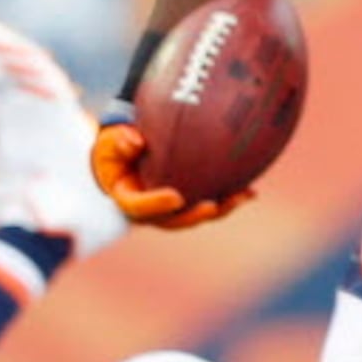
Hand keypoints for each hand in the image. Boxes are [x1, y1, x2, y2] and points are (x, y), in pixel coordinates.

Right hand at [89, 104, 252, 230]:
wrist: (125, 154)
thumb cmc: (116, 146)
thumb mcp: (110, 140)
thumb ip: (119, 140)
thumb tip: (135, 140)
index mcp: (127, 199)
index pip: (139, 207)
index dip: (156, 205)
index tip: (175, 197)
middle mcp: (150, 210)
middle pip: (173, 221)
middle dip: (194, 217)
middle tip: (212, 207)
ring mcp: (171, 208)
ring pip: (196, 213)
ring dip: (221, 208)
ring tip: (243, 197)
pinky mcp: (188, 201)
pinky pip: (209, 201)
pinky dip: (229, 197)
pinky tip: (251, 191)